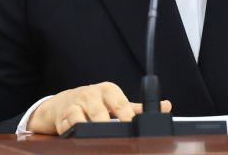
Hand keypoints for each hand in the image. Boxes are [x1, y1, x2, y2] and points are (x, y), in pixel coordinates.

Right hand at [26, 81, 171, 134]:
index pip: (120, 104)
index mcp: (108, 91)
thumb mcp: (116, 102)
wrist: (64, 103)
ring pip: (78, 118)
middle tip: (113, 137)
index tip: (132, 128)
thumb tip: (166, 106)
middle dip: (104, 126)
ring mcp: (74, 105)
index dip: (126, 117)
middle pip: (99, 113)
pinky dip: (69, 132)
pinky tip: (74, 135)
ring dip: (85, 128)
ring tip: (92, 137)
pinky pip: (65, 126)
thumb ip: (137, 108)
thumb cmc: (95, 103)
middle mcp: (91, 95)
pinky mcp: (61, 116)